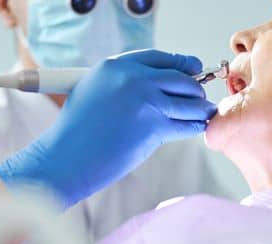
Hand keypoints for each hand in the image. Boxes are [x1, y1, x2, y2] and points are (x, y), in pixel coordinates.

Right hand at [0, 49, 216, 207]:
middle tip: (200, 98)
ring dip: (200, 109)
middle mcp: (133, 78)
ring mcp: (145, 101)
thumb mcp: (94, 91)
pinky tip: (197, 127)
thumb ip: (123, 83)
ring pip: (188, 102)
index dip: (181, 64)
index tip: (194, 68)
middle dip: (195, 89)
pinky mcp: (154, 126)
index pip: (159, 58)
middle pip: (180, 78)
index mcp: (116, 66)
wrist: (68, 157)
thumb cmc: (78, 131)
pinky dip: (195, 126)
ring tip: (204, 113)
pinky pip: (186, 124)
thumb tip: (156, 85)